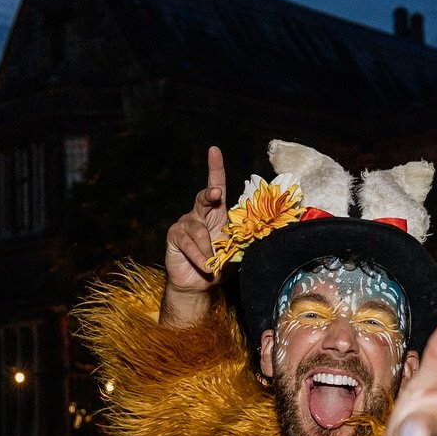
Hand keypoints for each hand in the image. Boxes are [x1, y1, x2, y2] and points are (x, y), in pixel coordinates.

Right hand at [161, 147, 228, 324]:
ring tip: (214, 264)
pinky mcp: (175, 236)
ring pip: (199, 230)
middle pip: (203, 197)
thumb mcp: (236, 250)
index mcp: (216, 213)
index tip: (214, 150)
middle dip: (209, 194)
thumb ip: (243, 237)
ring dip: (209, 250)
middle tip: (215, 193)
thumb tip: (261, 228)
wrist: (199, 284)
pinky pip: (189, 243)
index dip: (215, 168)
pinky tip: (205, 265)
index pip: (217, 186)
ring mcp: (185, 223)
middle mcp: (199, 213)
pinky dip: (200, 256)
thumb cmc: (219, 264)